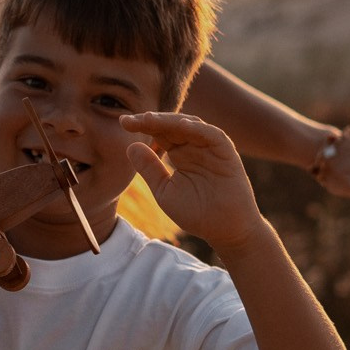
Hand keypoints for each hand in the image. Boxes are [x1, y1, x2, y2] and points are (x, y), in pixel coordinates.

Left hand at [122, 112, 261, 250]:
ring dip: (170, 121)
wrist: (224, 230)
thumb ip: (149, 169)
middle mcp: (195, 147)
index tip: (122, 123)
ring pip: (190, 125)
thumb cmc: (196, 212)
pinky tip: (182, 126)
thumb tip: (130, 146)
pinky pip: (213, 135)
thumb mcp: (165, 190)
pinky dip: (199, 129)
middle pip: (171, 126)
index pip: (159, 134)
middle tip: (129, 120)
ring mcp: (211, 148)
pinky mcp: (227, 153)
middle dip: (150, 121)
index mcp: (180, 154)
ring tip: (149, 119)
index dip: (142, 126)